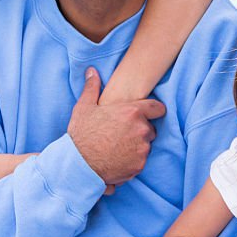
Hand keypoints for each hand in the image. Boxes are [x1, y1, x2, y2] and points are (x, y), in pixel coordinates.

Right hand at [68, 68, 165, 184]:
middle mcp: (141, 129)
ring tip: (118, 147)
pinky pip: (140, 160)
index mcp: (132, 112)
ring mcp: (142, 148)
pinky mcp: (139, 165)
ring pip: (146, 145)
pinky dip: (132, 160)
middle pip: (151, 128)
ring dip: (137, 146)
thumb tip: (92, 72)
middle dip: (140, 130)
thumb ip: (92, 88)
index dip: (153, 111)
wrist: (78, 165)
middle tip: (123, 134)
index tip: (149, 114)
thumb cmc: (81, 134)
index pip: (158, 108)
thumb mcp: (84, 108)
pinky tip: (118, 159)